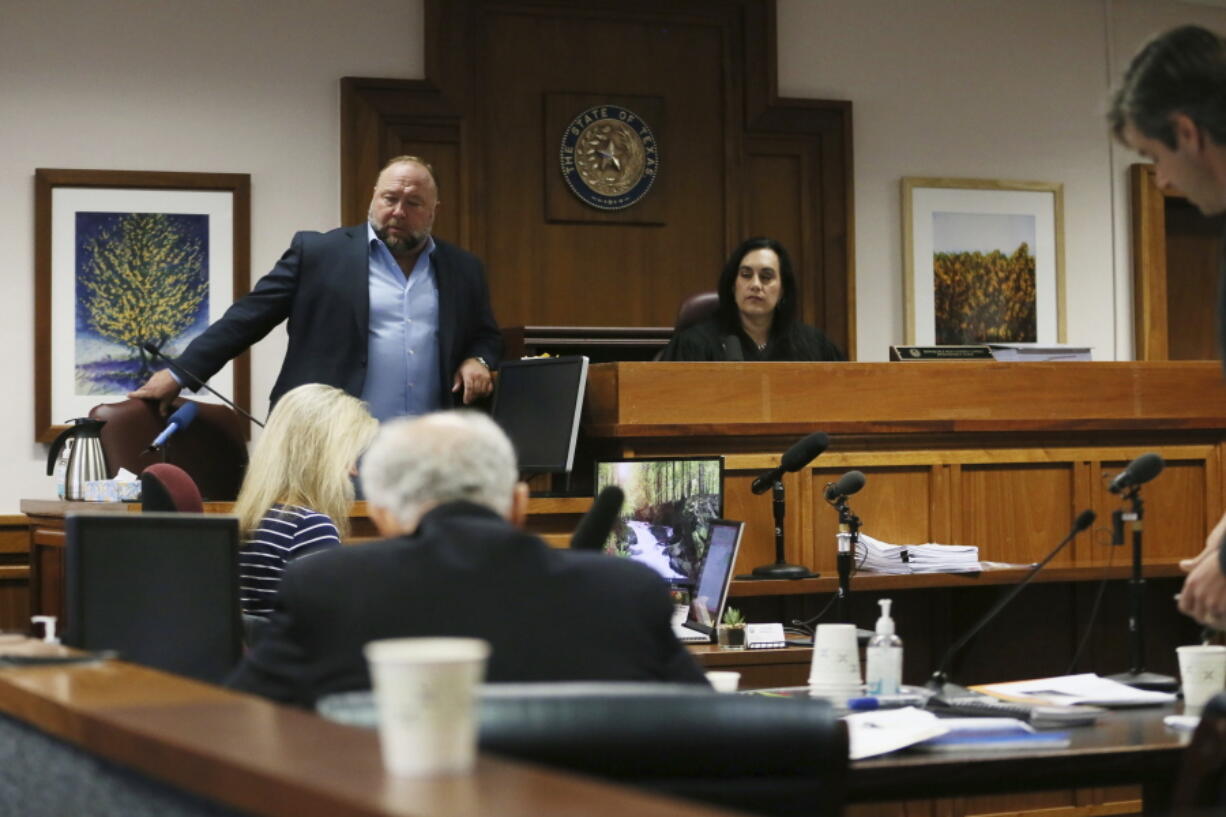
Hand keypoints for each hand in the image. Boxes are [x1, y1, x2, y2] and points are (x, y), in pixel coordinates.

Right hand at [128, 369, 181, 415]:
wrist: (177, 376)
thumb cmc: (171, 389)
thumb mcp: (168, 400)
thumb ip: (163, 408)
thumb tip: (162, 416)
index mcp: (149, 392)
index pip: (137, 394)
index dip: (132, 395)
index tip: (127, 395)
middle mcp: (148, 385)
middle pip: (141, 389)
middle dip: (140, 392)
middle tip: (142, 396)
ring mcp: (152, 379)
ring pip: (147, 384)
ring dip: (148, 388)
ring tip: (153, 391)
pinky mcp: (156, 374)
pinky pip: (152, 380)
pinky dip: (154, 383)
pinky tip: (160, 384)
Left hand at [451, 357, 491, 404]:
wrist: (475, 359)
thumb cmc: (465, 367)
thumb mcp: (459, 372)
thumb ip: (457, 382)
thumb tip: (454, 390)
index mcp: (468, 374)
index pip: (469, 388)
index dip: (467, 396)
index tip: (466, 401)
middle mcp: (477, 375)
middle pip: (475, 391)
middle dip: (472, 397)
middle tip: (469, 400)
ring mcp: (484, 377)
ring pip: (482, 390)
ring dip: (478, 396)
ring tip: (474, 396)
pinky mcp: (489, 378)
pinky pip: (489, 388)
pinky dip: (486, 393)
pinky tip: (482, 394)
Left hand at [1178, 510, 1225, 627]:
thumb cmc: (1223, 558)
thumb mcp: (1204, 561)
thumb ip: (1193, 567)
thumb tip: (1183, 564)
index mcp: (1192, 584)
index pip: (1185, 607)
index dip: (1193, 611)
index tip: (1201, 611)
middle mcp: (1199, 595)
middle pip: (1199, 617)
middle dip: (1208, 618)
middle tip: (1217, 617)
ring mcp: (1212, 602)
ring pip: (1214, 619)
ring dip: (1221, 617)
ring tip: (1225, 609)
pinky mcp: (1223, 607)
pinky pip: (1224, 618)